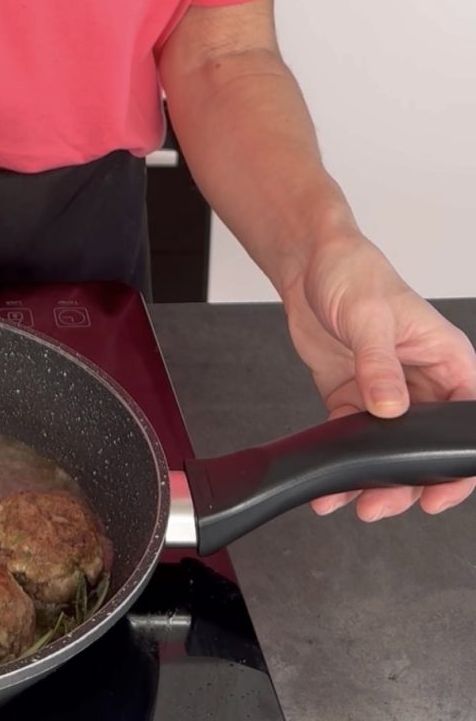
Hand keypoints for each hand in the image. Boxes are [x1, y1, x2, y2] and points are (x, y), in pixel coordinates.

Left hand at [281, 230, 475, 520]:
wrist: (308, 262)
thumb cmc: (353, 273)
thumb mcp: (369, 316)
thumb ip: (380, 365)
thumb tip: (392, 410)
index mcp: (449, 361)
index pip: (467, 423)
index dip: (458, 464)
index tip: (438, 493)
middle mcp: (424, 381)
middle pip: (426, 445)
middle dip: (407, 481)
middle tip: (381, 504)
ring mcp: (387, 390)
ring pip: (390, 448)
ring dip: (374, 477)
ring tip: (355, 503)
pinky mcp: (352, 393)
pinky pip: (352, 435)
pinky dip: (342, 458)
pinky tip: (329, 481)